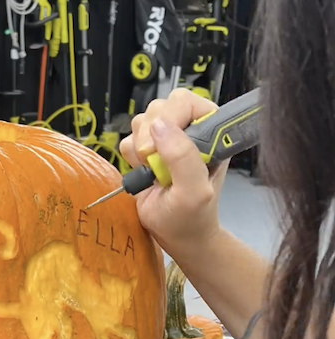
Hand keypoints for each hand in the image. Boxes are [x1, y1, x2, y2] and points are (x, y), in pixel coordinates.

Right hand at [119, 88, 226, 259]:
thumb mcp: (193, 191)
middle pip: (159, 107)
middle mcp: (188, 129)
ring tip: (153, 172)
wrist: (177, 236)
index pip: (185, 102)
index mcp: (211, 130)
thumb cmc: (192, 217)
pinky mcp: (146, 151)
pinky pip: (128, 139)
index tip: (162, 147)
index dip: (170, 119)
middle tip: (153, 163)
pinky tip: (144, 173)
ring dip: (140, 148)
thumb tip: (157, 126)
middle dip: (149, 135)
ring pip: (141, 122)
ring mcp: (166, 139)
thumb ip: (182, 157)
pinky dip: (130, 157)